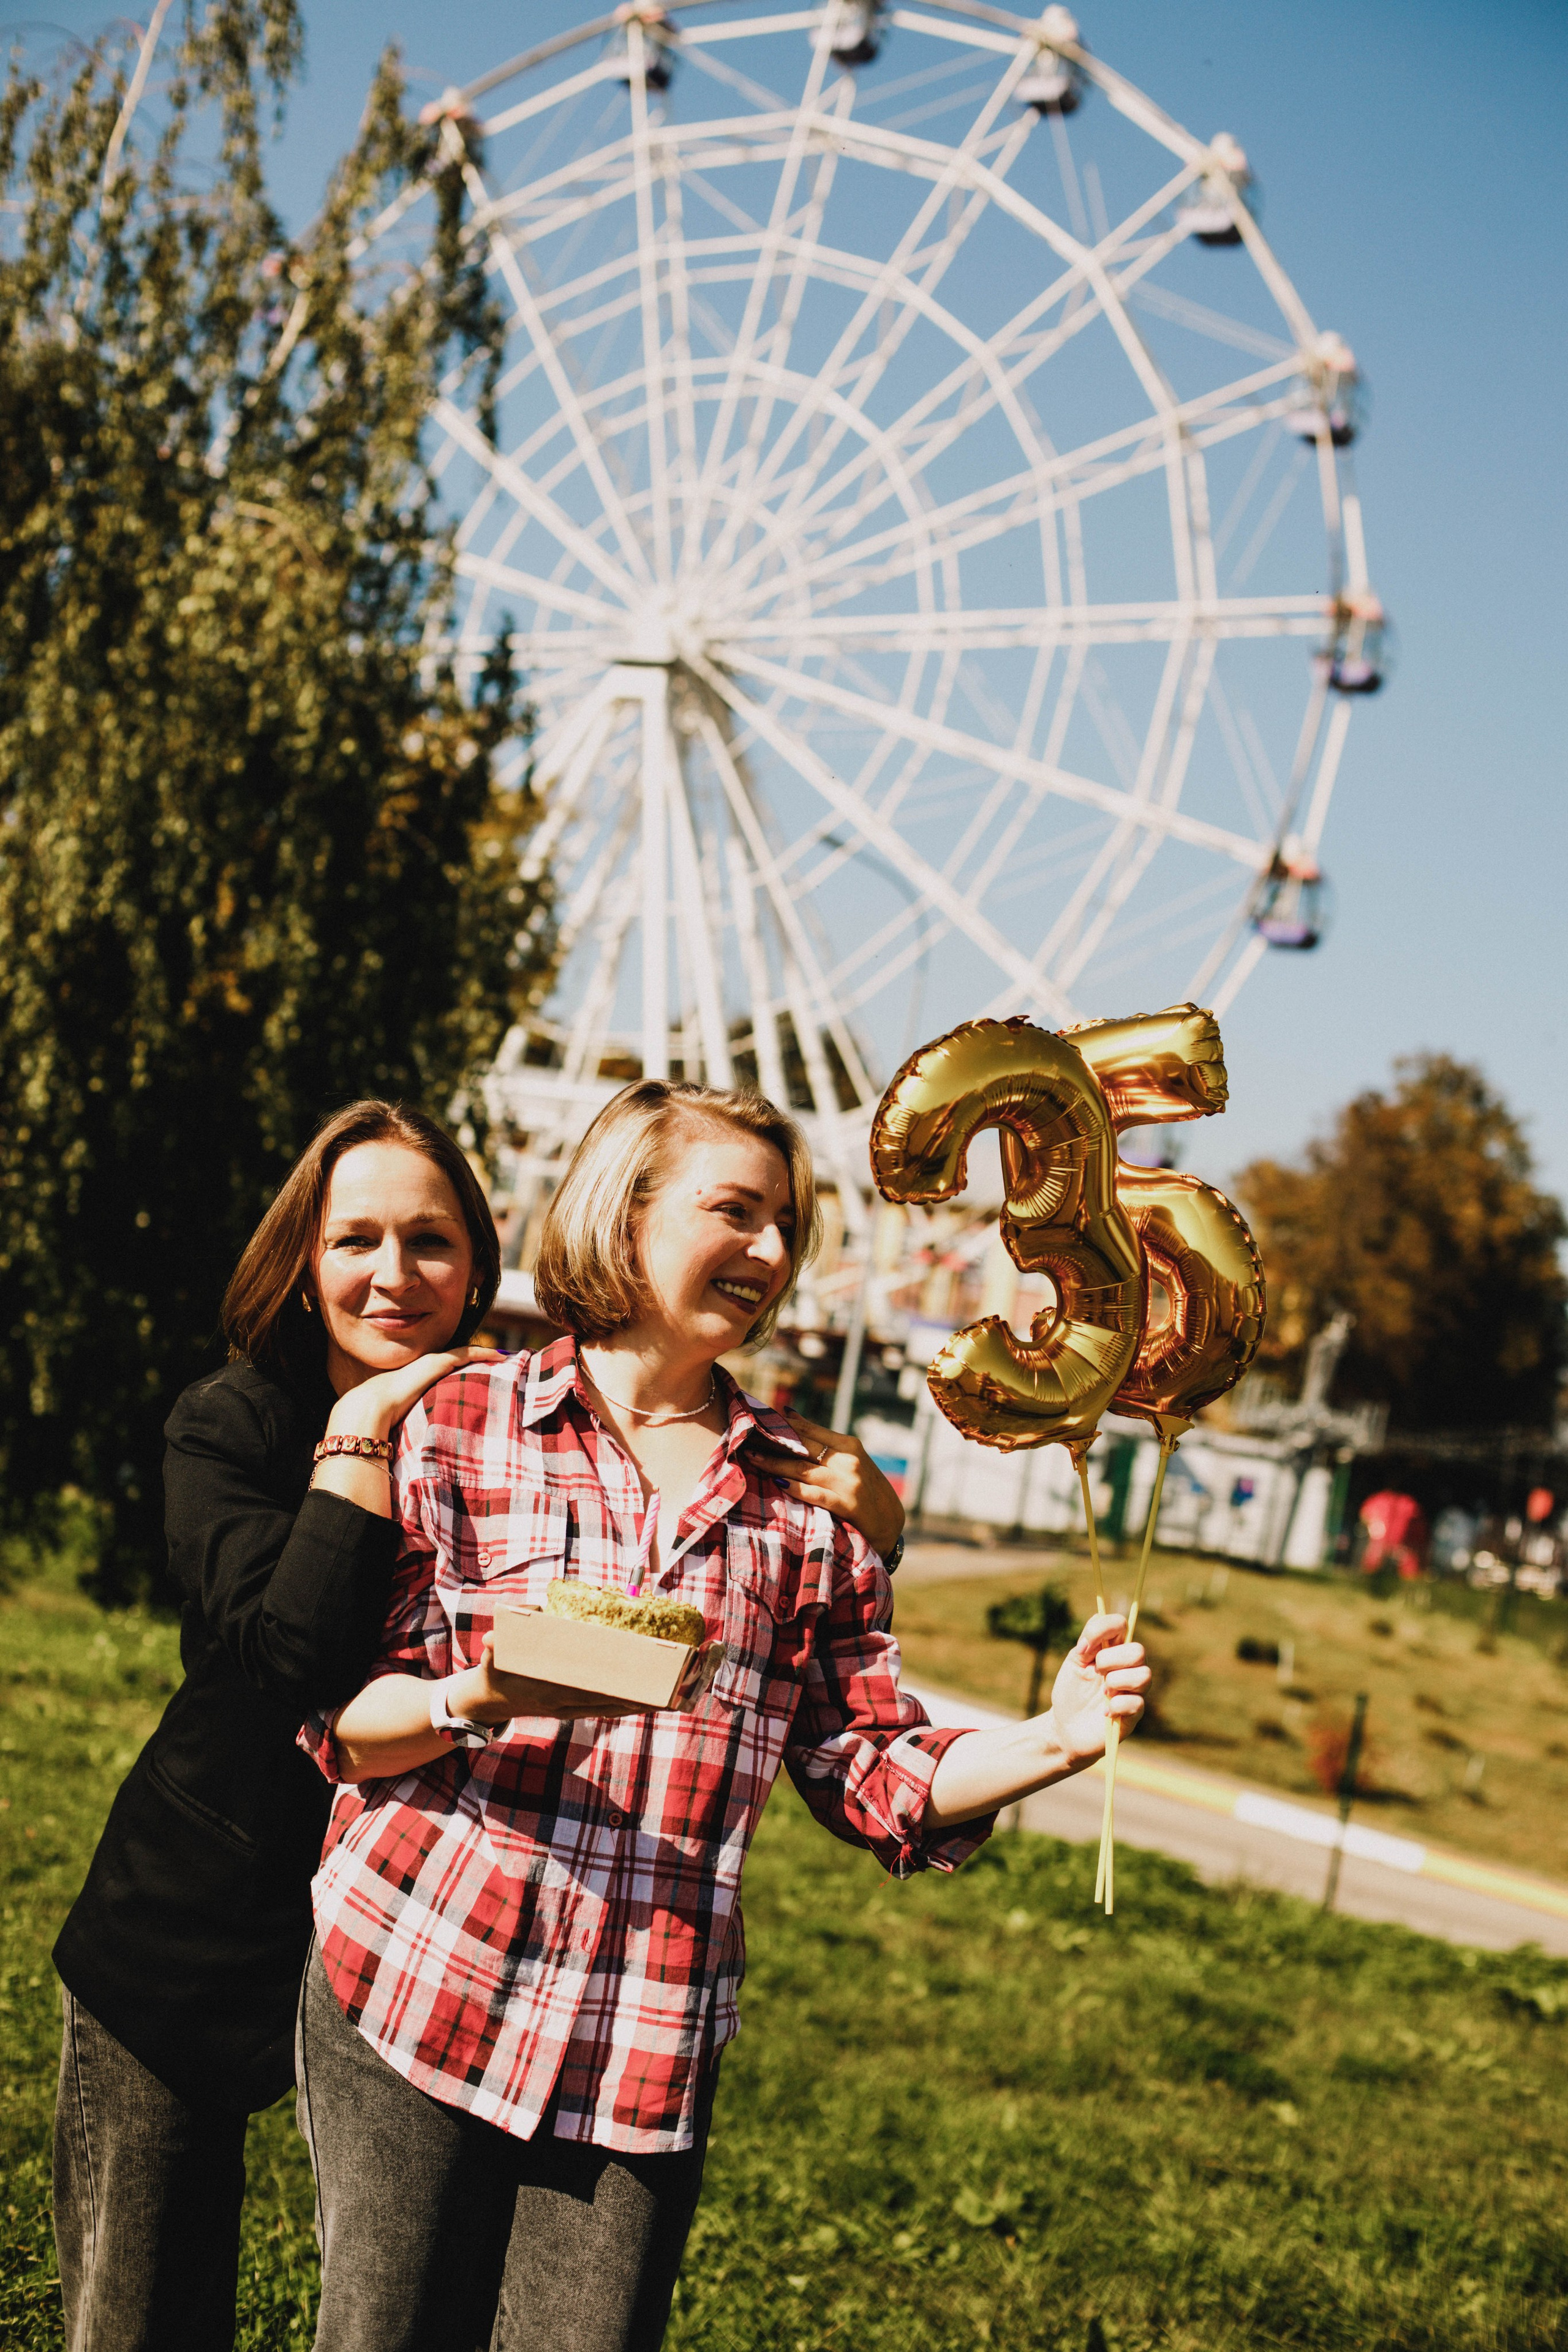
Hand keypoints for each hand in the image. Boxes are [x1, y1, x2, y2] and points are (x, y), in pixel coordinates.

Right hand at [328, 1346, 503, 1442]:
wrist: (369, 1410)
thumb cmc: (379, 1421)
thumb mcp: (401, 1421)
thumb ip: (411, 1425)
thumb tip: (413, 1448)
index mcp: (416, 1379)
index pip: (442, 1370)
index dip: (460, 1369)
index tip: (476, 1373)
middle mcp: (424, 1367)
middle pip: (455, 1359)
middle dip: (475, 1359)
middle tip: (496, 1361)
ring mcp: (431, 1363)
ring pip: (463, 1353)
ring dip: (483, 1354)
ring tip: (502, 1356)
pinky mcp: (437, 1363)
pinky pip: (466, 1353)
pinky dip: (482, 1353)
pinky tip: (499, 1355)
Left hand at [748, 1409, 905, 1558]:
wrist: (889, 1525)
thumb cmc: (866, 1490)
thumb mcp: (850, 1461)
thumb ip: (822, 1442)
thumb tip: (789, 1414)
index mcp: (850, 1445)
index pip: (809, 1430)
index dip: (782, 1425)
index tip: (758, 1420)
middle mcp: (849, 1460)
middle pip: (803, 1446)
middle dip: (772, 1442)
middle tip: (747, 1437)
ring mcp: (848, 1482)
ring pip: (803, 1468)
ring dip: (774, 1463)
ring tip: (753, 1458)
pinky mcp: (846, 1505)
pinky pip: (813, 1493)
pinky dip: (794, 1487)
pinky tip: (777, 1483)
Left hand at [1045, 1614, 1148, 1769]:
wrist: (1064, 1726)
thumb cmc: (1071, 1691)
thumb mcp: (1074, 1661)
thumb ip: (1087, 1641)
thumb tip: (1096, 1625)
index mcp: (1113, 1649)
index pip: (1122, 1625)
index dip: (1103, 1630)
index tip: (1082, 1648)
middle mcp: (1128, 1667)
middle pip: (1138, 1650)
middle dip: (1110, 1660)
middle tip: (1095, 1672)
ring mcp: (1134, 1691)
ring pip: (1144, 1675)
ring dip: (1116, 1682)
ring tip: (1102, 1693)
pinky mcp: (1134, 1714)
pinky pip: (1137, 1703)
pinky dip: (1116, 1705)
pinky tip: (1103, 1712)